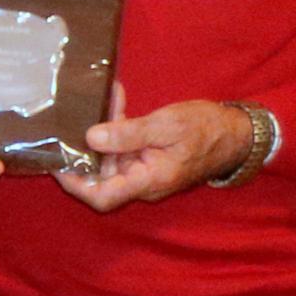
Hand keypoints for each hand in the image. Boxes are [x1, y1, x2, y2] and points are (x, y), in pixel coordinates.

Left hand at [63, 86, 258, 213]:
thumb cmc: (208, 129)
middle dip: (87, 145)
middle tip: (81, 115)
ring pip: (111, 157)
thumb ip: (129, 134)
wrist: (237, 132)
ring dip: (104, 130)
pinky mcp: (148, 159)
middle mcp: (144, 181)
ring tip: (107, 99)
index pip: (102, 196)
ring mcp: (146, 171)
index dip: (76, 184)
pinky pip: (124, 147)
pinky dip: (117, 127)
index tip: (58, 162)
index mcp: (150, 180)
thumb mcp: (167, 125)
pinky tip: (116, 100)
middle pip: (101, 174)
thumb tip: (91, 138)